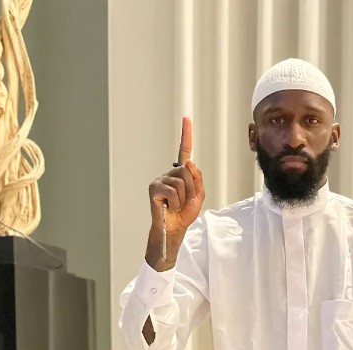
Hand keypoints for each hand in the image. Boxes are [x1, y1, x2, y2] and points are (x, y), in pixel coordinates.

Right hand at [148, 117, 204, 232]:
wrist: (175, 228)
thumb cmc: (185, 212)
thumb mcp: (198, 194)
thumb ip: (197, 177)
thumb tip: (188, 161)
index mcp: (181, 173)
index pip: (184, 151)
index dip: (186, 134)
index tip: (186, 117)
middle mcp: (170, 173)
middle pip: (188, 171)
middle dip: (191, 189)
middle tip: (184, 202)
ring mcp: (160, 179)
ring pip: (181, 182)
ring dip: (184, 198)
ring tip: (177, 205)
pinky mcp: (154, 188)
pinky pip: (173, 191)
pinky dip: (176, 202)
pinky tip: (169, 206)